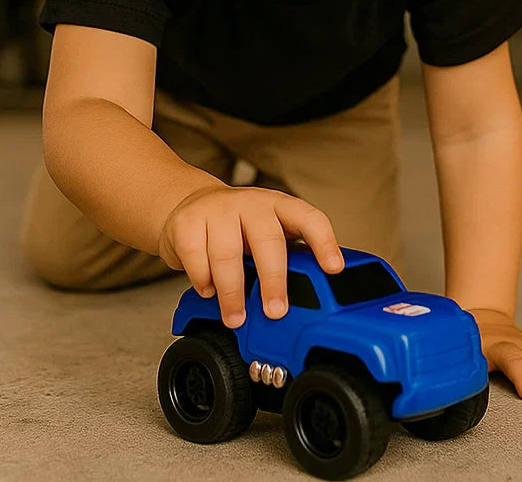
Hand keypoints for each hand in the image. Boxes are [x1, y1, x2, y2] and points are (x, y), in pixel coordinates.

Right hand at [157, 183, 344, 329]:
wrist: (189, 204)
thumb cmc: (237, 229)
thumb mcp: (266, 235)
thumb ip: (284, 258)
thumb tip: (307, 302)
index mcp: (279, 206)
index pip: (309, 218)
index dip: (324, 242)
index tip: (333, 268)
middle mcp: (251, 203)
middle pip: (267, 239)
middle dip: (273, 279)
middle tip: (276, 311)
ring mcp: (218, 209)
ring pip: (227, 253)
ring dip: (233, 292)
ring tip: (236, 317)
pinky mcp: (188, 221)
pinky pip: (195, 256)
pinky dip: (202, 280)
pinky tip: (209, 290)